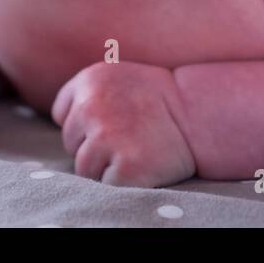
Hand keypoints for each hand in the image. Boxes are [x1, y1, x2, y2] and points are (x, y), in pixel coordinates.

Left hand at [51, 61, 195, 187]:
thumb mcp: (119, 77)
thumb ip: (89, 92)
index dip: (85, 124)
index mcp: (89, 80)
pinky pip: (105, 185)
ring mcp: (106, 138)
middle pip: (71, 142)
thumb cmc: (160, 100)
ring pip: (84, 167)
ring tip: (135, 150)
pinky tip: (141, 165)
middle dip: (94, 145)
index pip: (63, 115)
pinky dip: (122, 182)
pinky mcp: (124, 167)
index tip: (113, 121)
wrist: (200, 114)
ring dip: (106, 166)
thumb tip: (65, 121)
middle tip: (128, 137)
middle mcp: (91, 106)